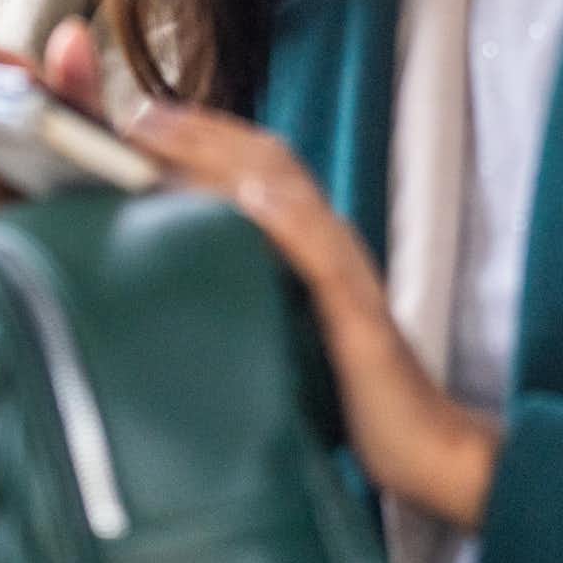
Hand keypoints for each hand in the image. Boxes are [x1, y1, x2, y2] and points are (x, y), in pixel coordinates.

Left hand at [124, 101, 502, 531]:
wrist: (426, 449)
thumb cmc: (346, 391)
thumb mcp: (282, 326)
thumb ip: (244, 286)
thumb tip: (175, 265)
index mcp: (307, 243)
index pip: (252, 166)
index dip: (199, 133)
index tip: (136, 115)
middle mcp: (328, 245)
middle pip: (266, 162)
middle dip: (199, 129)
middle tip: (136, 113)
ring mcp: (348, 278)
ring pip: (292, 195)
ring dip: (228, 158)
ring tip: (172, 135)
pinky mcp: (361, 322)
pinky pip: (328, 261)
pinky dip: (291, 224)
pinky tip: (255, 201)